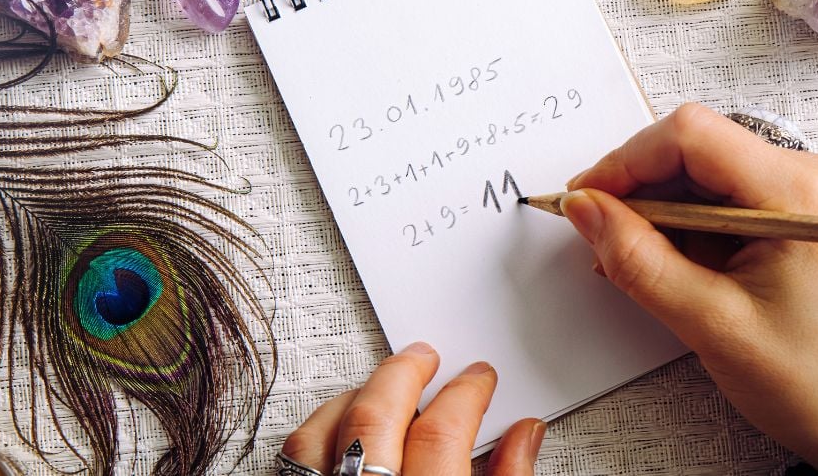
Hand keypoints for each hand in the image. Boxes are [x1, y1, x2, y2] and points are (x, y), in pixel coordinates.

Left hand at [280, 342, 544, 475]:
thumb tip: (525, 434)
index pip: (442, 433)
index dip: (465, 395)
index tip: (478, 378)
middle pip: (375, 418)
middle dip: (403, 375)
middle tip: (425, 357)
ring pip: (321, 435)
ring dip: (353, 398)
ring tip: (380, 384)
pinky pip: (292, 460)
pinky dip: (316, 432)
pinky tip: (337, 427)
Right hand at [563, 104, 817, 473]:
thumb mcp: (712, 324)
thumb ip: (638, 260)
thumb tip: (587, 209)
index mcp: (805, 194)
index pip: (691, 136)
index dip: (625, 162)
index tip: (587, 198)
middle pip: (698, 149)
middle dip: (642, 192)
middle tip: (605, 240)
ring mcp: (817, 191)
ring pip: (709, 173)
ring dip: (665, 213)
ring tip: (644, 266)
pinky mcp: (809, 210)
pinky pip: (731, 195)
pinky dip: (694, 225)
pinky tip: (679, 266)